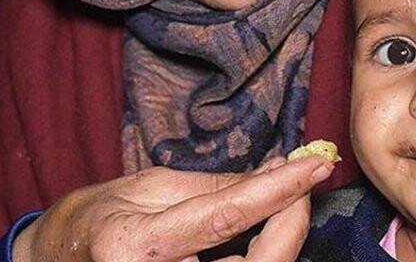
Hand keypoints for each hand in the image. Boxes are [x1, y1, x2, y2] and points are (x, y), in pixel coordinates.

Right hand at [12, 155, 334, 261]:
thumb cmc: (99, 221)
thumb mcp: (148, 188)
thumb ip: (215, 187)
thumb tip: (275, 172)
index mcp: (136, 248)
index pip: (227, 216)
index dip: (279, 189)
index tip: (316, 164)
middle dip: (290, 222)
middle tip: (304, 183)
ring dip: (278, 239)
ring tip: (274, 201)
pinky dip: (260, 253)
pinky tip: (259, 226)